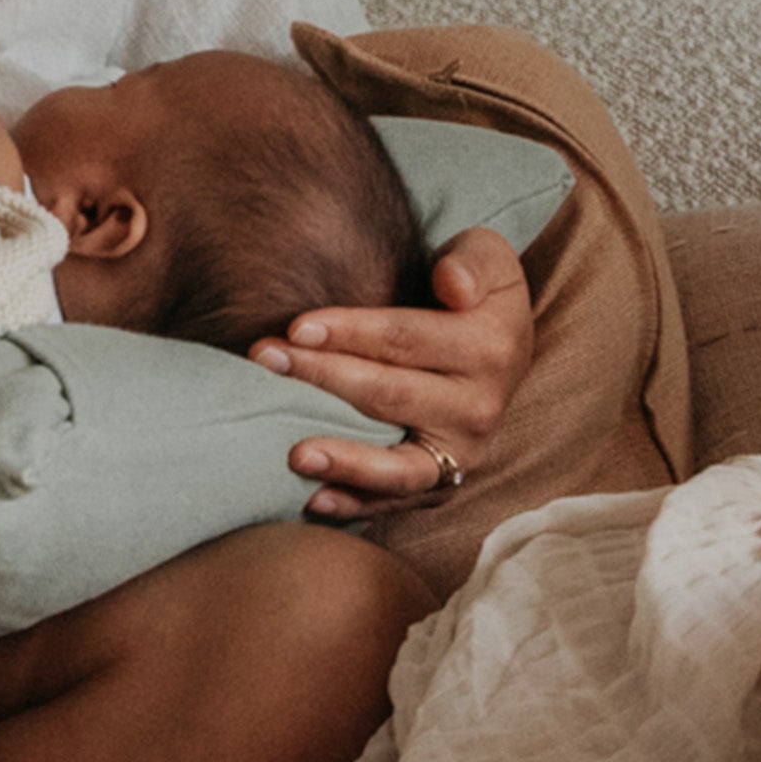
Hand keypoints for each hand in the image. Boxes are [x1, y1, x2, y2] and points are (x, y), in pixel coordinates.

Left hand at [248, 227, 533, 518]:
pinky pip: (399, 502)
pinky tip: (313, 500)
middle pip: (388, 394)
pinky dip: (357, 505)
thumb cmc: (472, 290)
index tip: (295, 327)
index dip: (350, 332)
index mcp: (490, 347)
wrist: (497, 345)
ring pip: (400, 464)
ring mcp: (462, 452)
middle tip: (263, 360)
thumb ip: (472, 261)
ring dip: (344, 460)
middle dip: (321, 377)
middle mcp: (480, 407)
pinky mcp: (442, 482)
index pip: (405, 338)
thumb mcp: (487, 256)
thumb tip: (451, 286)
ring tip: (293, 454)